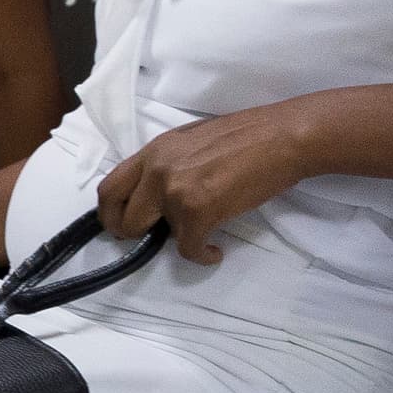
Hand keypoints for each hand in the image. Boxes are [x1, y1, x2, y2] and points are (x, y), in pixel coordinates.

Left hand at [94, 107, 306, 263]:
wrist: (281, 137)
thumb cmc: (247, 136)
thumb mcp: (192, 141)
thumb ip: (169, 165)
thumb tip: (158, 194)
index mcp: (155, 151)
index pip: (110, 187)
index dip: (110, 212)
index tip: (121, 224)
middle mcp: (157, 169)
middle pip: (120, 215)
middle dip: (129, 234)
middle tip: (148, 239)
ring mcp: (175, 191)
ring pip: (154, 235)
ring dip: (174, 239)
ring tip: (197, 234)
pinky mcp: (198, 211)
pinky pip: (188, 249)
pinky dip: (202, 256)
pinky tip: (214, 252)